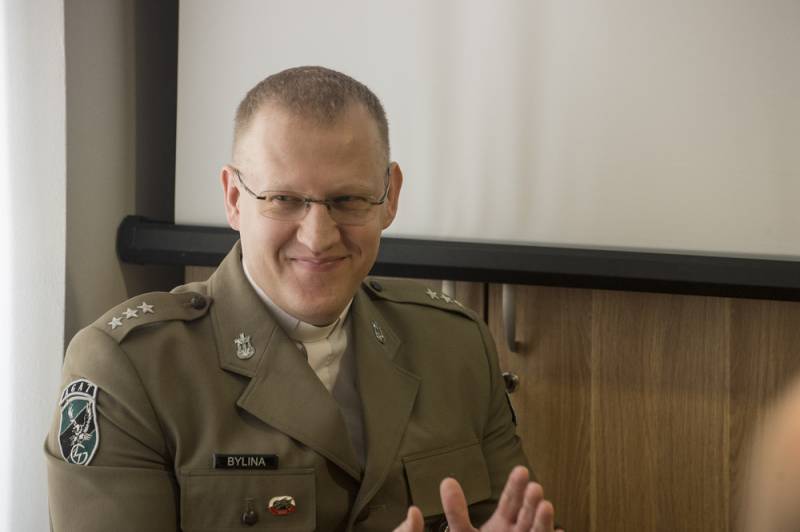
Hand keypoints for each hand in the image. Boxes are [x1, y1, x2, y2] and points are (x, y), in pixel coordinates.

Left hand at [393, 466, 562, 531]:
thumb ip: (456, 511)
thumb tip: (446, 481)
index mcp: (503, 522)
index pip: (511, 500)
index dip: (516, 486)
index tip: (521, 470)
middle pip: (526, 514)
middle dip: (531, 501)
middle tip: (534, 487)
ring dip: (543, 521)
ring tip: (546, 506)